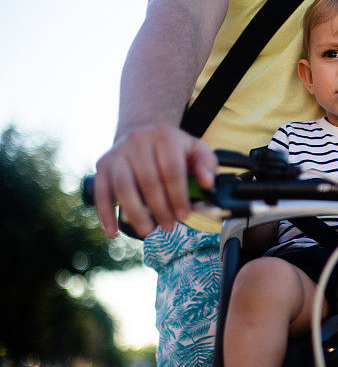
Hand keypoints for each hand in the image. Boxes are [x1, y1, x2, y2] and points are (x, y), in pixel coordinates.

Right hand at [93, 124, 216, 237]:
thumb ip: (207, 163)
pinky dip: (106, 214)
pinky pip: (101, 192)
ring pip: (123, 187)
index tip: (184, 216)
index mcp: (164, 136)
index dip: (178, 196)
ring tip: (148, 231)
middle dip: (160, 208)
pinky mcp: (103, 165)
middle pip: (148, 181)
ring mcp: (117, 153)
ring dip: (136, 214)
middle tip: (169, 226)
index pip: (171, 170)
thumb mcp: (195, 149)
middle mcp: (138, 140)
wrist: (143, 133)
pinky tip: (113, 232)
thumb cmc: (174, 149)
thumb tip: (207, 183)